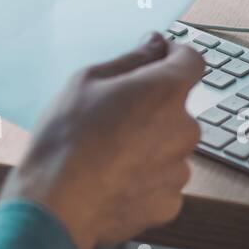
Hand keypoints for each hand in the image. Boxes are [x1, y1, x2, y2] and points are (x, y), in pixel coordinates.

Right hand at [0, 32, 204, 248]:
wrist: (57, 204)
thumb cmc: (67, 139)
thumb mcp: (87, 81)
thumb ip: (131, 59)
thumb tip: (155, 44)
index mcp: (166, 91)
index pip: (191, 61)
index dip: (173, 55)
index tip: (156, 58)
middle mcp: (183, 129)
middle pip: (177, 108)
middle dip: (152, 106)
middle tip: (113, 114)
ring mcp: (179, 170)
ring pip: (169, 146)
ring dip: (148, 143)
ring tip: (107, 151)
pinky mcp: (169, 202)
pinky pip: (162, 180)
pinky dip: (144, 177)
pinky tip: (112, 177)